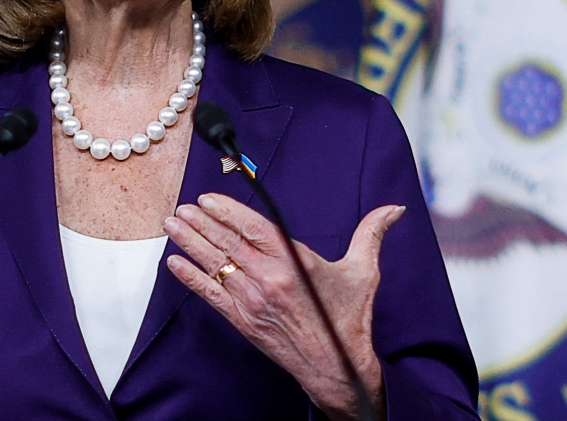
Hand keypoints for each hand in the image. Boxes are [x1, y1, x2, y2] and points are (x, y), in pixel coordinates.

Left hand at [163, 193, 404, 420]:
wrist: (338, 367)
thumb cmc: (349, 319)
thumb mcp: (363, 272)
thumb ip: (371, 234)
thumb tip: (394, 209)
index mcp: (295, 262)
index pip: (253, 227)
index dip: (228, 211)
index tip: (208, 198)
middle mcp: (270, 279)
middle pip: (228, 243)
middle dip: (201, 223)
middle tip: (180, 208)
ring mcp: (253, 301)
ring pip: (215, 265)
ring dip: (190, 243)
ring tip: (172, 225)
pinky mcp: (244, 322)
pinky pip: (210, 295)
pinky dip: (191, 278)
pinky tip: (175, 264)